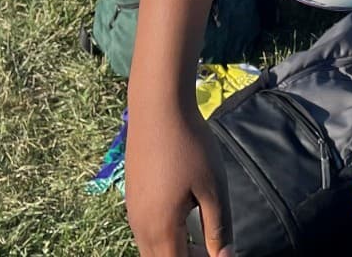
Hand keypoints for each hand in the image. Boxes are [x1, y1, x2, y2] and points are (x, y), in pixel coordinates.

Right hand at [125, 102, 233, 256]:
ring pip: (151, 248)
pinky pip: (146, 230)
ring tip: (201, 233)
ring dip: (174, 249)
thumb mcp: (212, 187)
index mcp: (161, 229)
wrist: (158, 108)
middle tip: (213, 248)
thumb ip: (217, 228)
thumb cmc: (190, 145)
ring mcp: (133, 211)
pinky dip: (164, 235)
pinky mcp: (132, 197)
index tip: (219, 254)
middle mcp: (140, 226)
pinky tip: (184, 214)